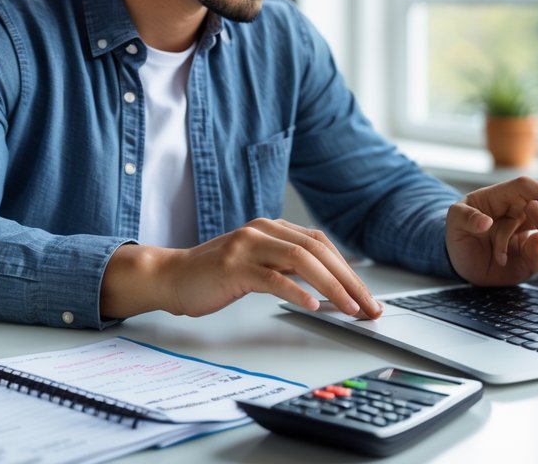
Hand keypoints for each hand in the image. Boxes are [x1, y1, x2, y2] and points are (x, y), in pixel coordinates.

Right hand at [102, 218, 381, 320]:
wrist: (170, 276)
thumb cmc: (213, 275)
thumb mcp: (257, 264)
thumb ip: (286, 266)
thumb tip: (328, 285)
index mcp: (271, 228)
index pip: (321, 244)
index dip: (348, 270)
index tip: (365, 296)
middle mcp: (262, 231)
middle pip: (318, 250)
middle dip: (349, 281)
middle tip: (367, 306)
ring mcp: (248, 246)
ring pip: (301, 260)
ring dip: (331, 286)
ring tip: (348, 308)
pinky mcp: (234, 267)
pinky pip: (273, 278)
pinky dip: (296, 292)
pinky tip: (312, 305)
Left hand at [446, 176, 537, 286]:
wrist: (461, 265)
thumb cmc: (459, 235)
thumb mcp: (453, 222)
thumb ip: (466, 218)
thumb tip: (486, 222)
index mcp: (500, 197)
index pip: (527, 188)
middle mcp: (516, 213)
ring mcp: (524, 234)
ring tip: (536, 252)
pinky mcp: (527, 254)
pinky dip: (537, 257)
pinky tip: (522, 260)